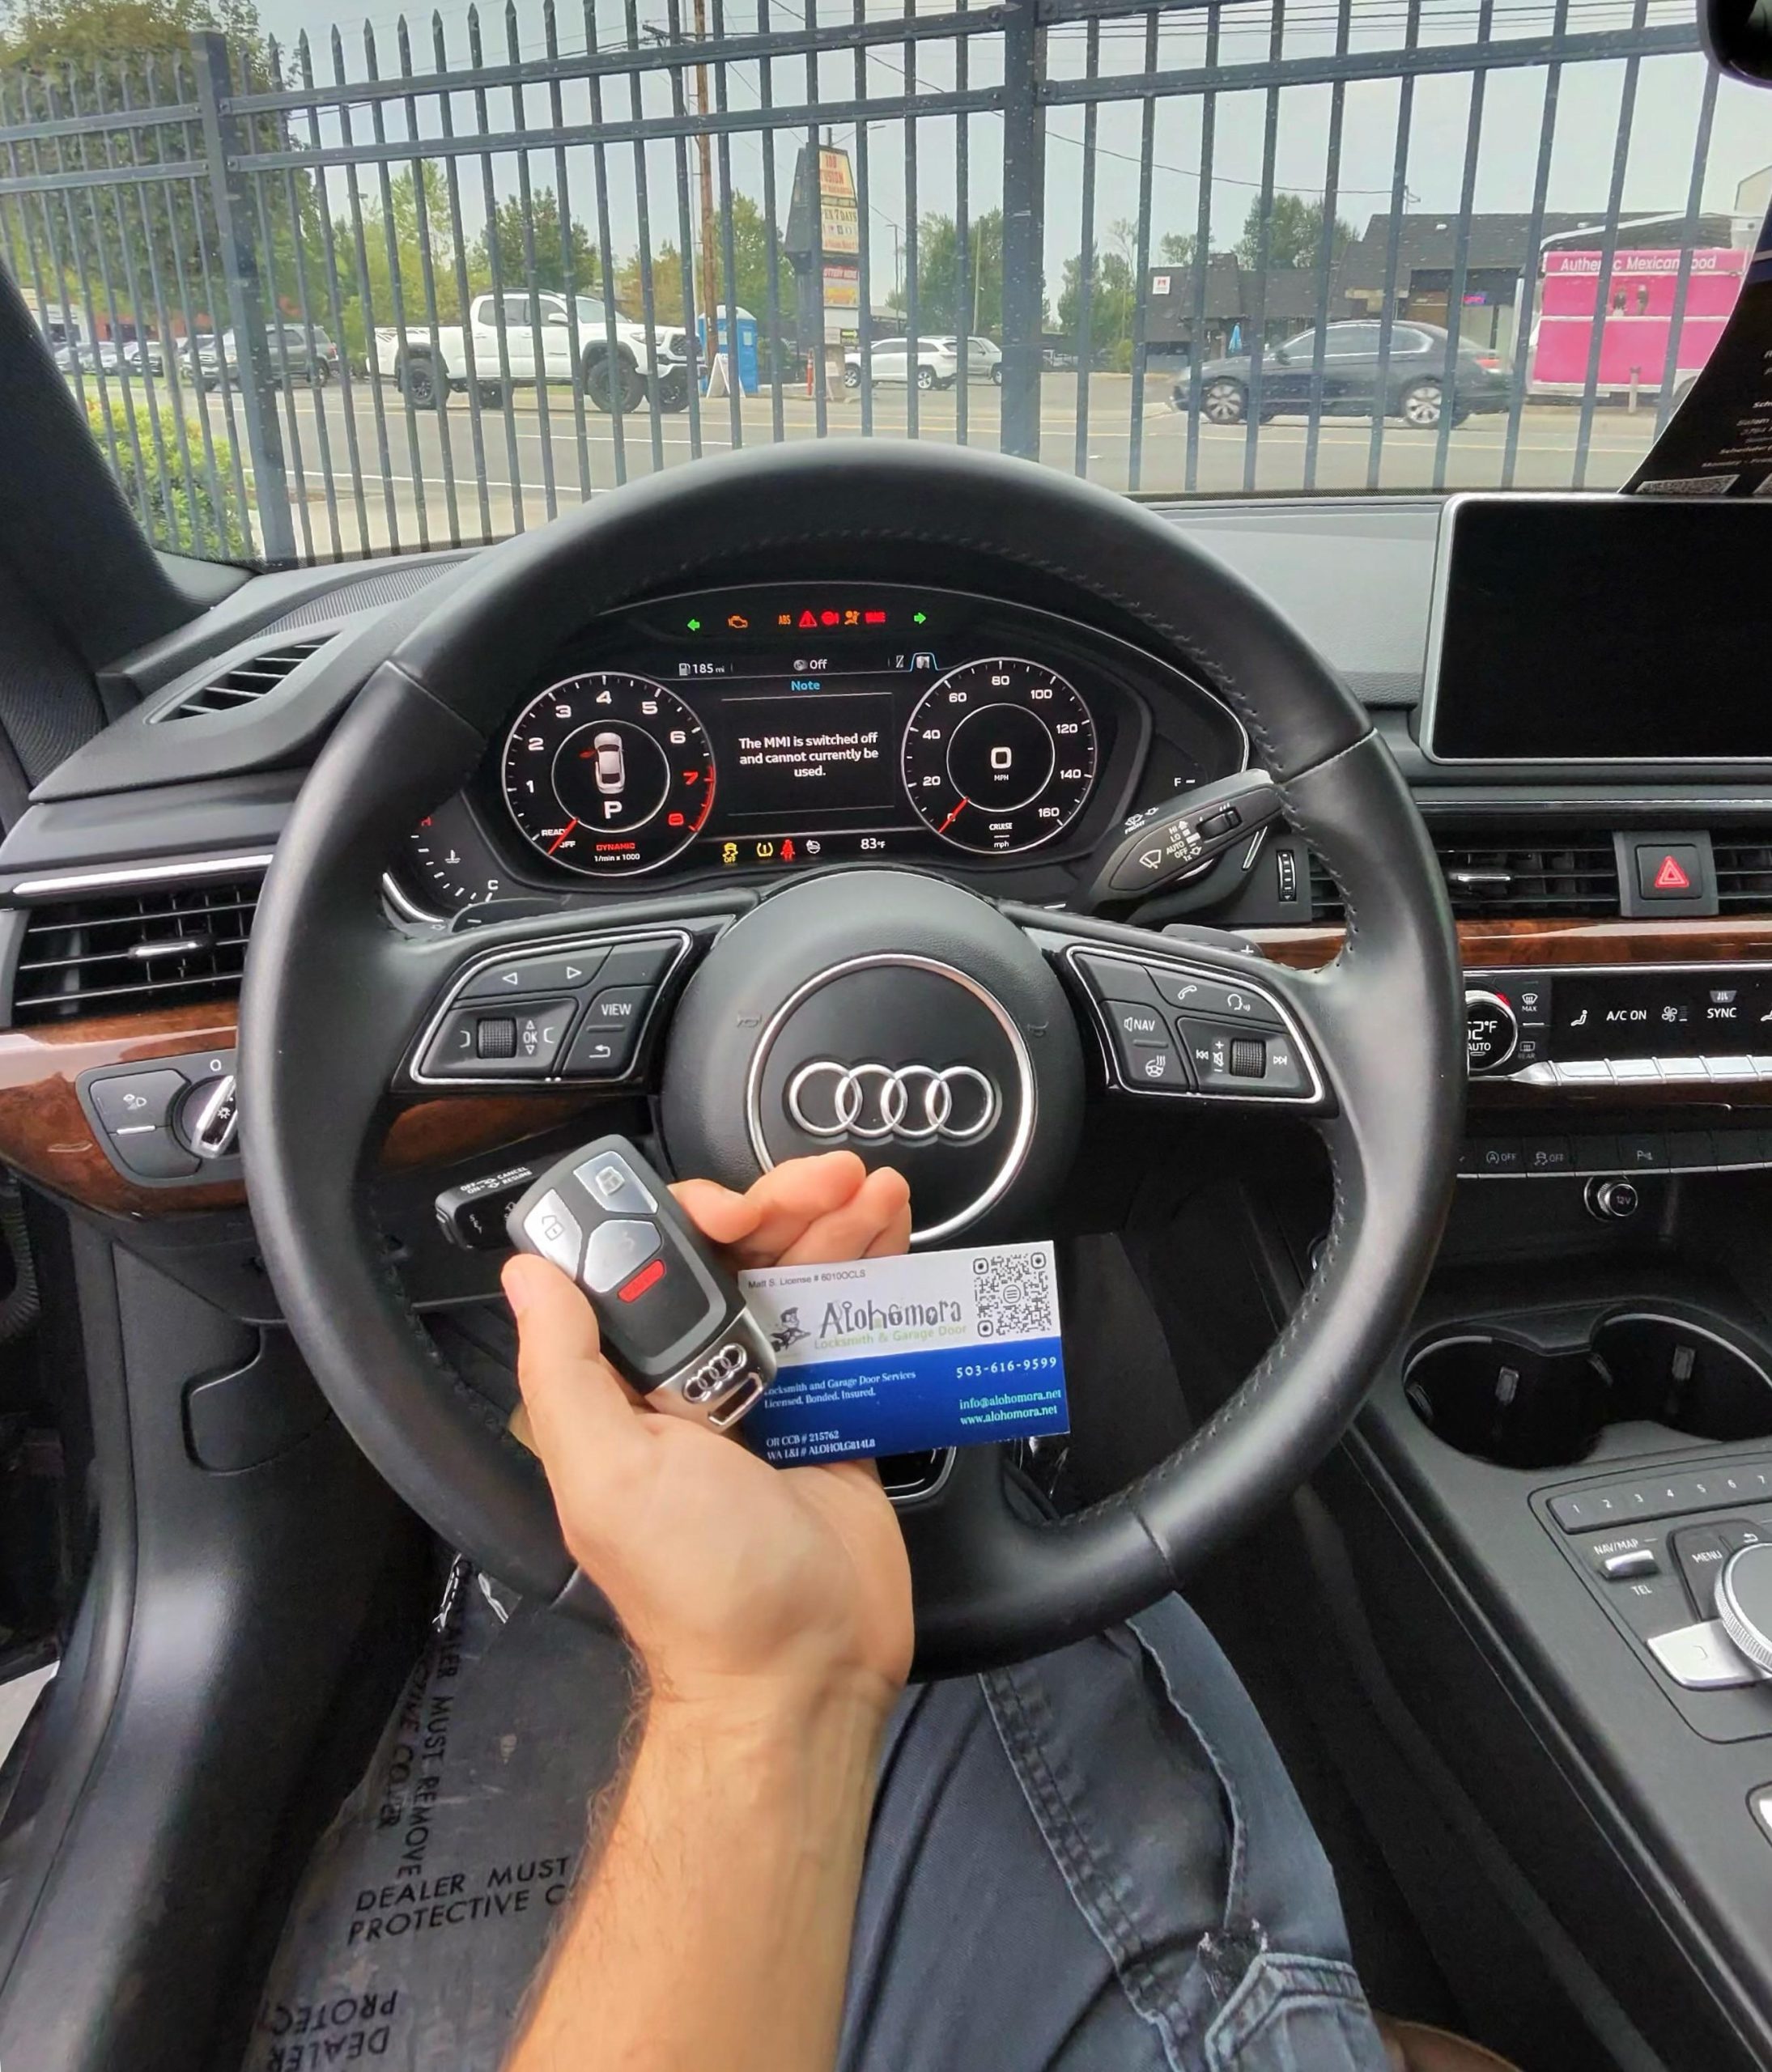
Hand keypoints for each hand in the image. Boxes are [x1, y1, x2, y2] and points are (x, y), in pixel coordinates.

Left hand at [503, 1151, 913, 1721]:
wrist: (806, 1671)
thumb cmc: (703, 1587)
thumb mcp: (607, 1475)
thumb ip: (564, 1368)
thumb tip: (527, 1272)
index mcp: (630, 1386)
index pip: (649, 1265)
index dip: (692, 1216)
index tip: (738, 1212)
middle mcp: (696, 1380)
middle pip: (736, 1257)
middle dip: (783, 1204)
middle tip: (831, 1181)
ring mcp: (772, 1393)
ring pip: (799, 1278)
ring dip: (837, 1221)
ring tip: (876, 1189)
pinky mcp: (837, 1414)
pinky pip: (852, 1325)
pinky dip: (875, 1272)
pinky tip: (896, 1227)